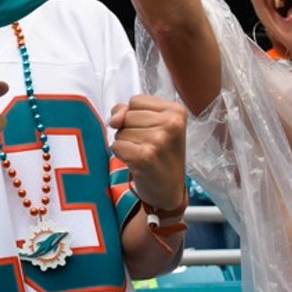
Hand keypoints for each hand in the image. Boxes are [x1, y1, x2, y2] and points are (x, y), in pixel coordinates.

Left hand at [109, 95, 187, 209]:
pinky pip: (116, 146)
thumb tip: (115, 119)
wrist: (169, 190)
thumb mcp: (153, 125)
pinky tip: (137, 163)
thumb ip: (129, 111)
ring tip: (144, 154)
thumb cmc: (161, 156)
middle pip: (127, 115)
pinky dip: (121, 155)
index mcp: (177, 111)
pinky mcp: (145, 156)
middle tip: (148, 146)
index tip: (152, 132)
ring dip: (127, 144)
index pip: (135, 101)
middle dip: (130, 131)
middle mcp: (172, 123)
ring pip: (120, 131)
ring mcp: (159, 140)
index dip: (135, 117)